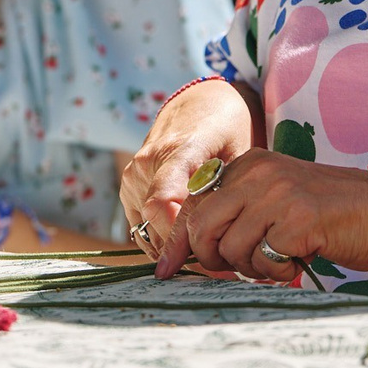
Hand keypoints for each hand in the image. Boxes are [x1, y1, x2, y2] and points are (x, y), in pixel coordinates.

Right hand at [118, 79, 254, 273]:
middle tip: (217, 263)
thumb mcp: (239, 152)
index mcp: (179, 150)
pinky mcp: (128, 186)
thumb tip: (229, 239)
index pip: (164, 202)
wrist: (199, 103)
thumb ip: (229, 192)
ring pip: (147, 229)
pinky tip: (187, 235)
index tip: (198, 264)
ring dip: (174, 244)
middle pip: (156, 223)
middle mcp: (148, 162)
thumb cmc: (226, 128)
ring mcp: (134, 174)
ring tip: (205, 245)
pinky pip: (142, 225)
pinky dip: (163, 236)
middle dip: (184, 248)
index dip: (176, 240)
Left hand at [166, 148, 367, 282]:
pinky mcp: (297, 219)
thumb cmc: (331, 215)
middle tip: (236, 269)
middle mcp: (258, 171)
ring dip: (251, 268)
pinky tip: (299, 258)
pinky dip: (277, 272)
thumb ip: (238, 213)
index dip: (178, 241)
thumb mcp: (277, 200)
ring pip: (229, 249)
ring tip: (280, 258)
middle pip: (200, 225)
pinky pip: (263, 262)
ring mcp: (277, 193)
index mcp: (249, 164)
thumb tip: (190, 248)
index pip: (194, 202)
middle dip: (209, 258)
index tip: (167, 268)